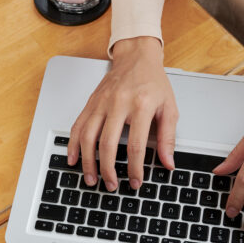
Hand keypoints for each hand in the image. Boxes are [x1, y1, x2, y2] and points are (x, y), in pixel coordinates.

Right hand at [68, 37, 177, 190]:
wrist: (136, 57)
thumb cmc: (153, 82)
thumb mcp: (169, 108)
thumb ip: (167, 138)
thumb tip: (168, 162)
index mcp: (141, 106)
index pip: (135, 145)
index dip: (135, 167)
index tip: (136, 181)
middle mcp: (118, 104)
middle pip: (107, 144)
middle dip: (107, 169)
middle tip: (111, 185)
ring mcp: (101, 103)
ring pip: (88, 137)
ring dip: (88, 161)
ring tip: (91, 178)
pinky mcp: (91, 103)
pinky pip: (78, 126)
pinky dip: (73, 144)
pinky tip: (73, 158)